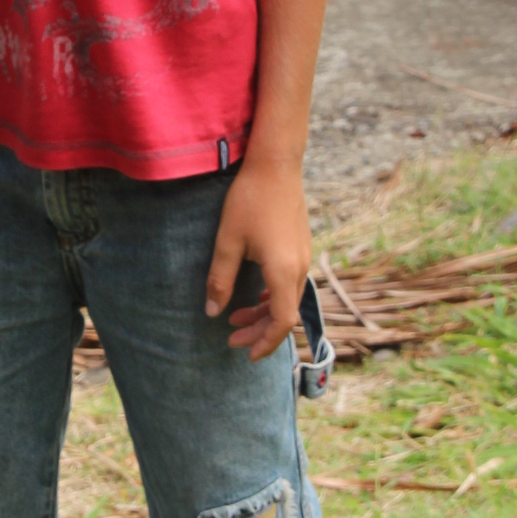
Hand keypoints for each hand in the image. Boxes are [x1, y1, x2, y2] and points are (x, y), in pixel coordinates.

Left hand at [205, 157, 311, 363]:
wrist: (276, 164)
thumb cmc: (249, 200)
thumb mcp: (227, 242)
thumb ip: (220, 279)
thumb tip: (212, 312)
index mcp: (284, 271)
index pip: (282, 322)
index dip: (265, 342)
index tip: (246, 353)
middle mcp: (300, 268)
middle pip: (286, 314)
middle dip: (260, 332)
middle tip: (232, 339)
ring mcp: (304, 256)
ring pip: (289, 299)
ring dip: (265, 313)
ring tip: (236, 318)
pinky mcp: (301, 246)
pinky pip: (291, 283)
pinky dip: (274, 296)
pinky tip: (256, 294)